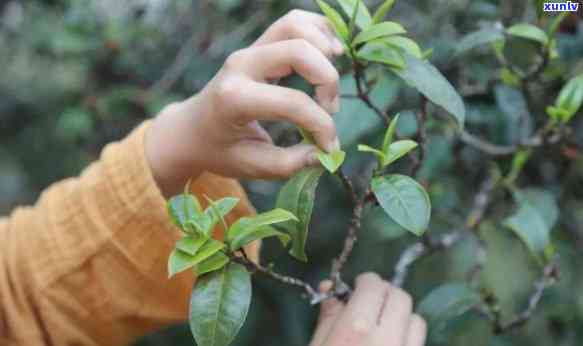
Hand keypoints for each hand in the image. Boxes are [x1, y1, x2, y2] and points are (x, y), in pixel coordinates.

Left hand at [146, 10, 343, 196]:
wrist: (191, 130)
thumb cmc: (220, 151)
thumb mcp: (252, 166)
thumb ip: (289, 163)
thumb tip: (324, 154)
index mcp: (235, 99)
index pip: (294, 103)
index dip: (322, 126)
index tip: (329, 147)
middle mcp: (241, 65)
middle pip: (298, 51)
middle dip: (327, 80)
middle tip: (329, 108)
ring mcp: (248, 50)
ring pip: (295, 25)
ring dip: (324, 48)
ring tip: (330, 81)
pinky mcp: (258, 46)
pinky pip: (293, 22)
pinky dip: (318, 31)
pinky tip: (330, 54)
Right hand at [311, 273, 426, 345]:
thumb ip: (328, 317)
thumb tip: (330, 287)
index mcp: (357, 328)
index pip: (374, 286)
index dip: (366, 281)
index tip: (358, 286)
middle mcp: (388, 338)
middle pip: (401, 298)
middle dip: (386, 294)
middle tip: (370, 302)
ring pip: (417, 321)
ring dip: (401, 316)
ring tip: (383, 324)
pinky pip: (418, 342)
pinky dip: (407, 336)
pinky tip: (389, 342)